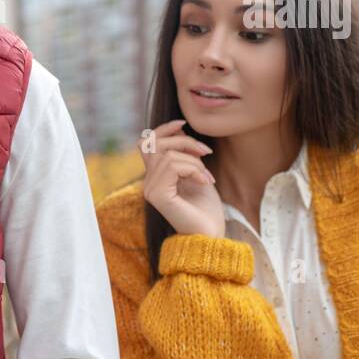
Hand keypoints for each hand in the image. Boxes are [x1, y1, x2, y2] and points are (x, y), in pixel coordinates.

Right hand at [140, 119, 223, 237]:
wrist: (211, 235)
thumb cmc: (206, 208)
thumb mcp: (196, 172)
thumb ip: (184, 154)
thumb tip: (177, 128)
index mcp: (154, 177)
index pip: (147, 142)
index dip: (163, 129)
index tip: (184, 124)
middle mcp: (148, 183)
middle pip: (155, 143)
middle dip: (184, 141)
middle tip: (207, 153)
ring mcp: (150, 189)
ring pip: (168, 155)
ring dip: (194, 161)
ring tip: (207, 176)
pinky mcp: (157, 195)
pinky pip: (172, 166)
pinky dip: (193, 169)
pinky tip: (204, 181)